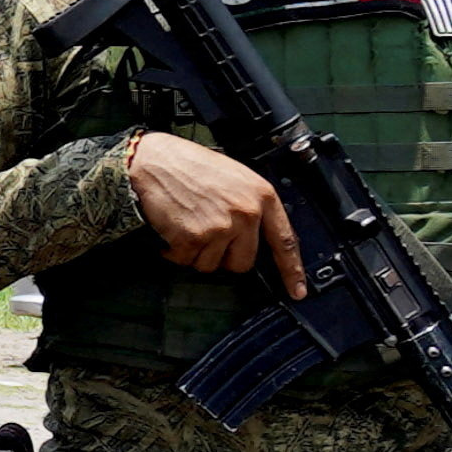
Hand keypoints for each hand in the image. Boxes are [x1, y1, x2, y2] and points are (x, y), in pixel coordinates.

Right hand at [122, 130, 305, 293]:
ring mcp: (220, 227)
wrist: (154, 160)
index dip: (292, 270)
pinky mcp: (194, 238)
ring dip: (196, 253)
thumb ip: (251, 205)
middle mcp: (246, 213)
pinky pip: (186, 261)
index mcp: (261, 196)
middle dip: (223, 256)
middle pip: (243, 263)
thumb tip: (255, 237)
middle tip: (206, 232)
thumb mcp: (235, 178)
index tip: (298, 291)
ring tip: (187, 222)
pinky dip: (174, 251)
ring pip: (211, 265)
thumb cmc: (190, 166)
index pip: (285, 241)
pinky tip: (172, 227)